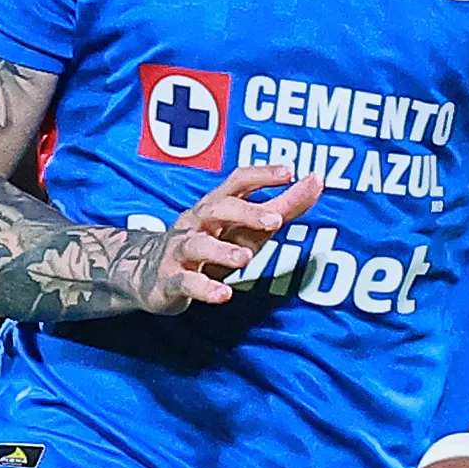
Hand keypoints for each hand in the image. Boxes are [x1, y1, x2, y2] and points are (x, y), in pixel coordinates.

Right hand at [133, 165, 322, 310]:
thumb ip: (284, 205)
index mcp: (216, 206)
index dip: (261, 175)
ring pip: (197, 244)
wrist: (151, 274)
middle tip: (275, 220)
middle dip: (246, 212)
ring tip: (246, 258)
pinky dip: (204, 288)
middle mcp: (196, 223)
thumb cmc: (212, 245)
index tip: (289, 172)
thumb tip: (317, 180)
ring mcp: (180, 251)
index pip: (237, 181)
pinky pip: (186, 283)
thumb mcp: (249, 227)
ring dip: (221, 250)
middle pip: (218, 209)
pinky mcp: (170, 280)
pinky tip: (223, 295)